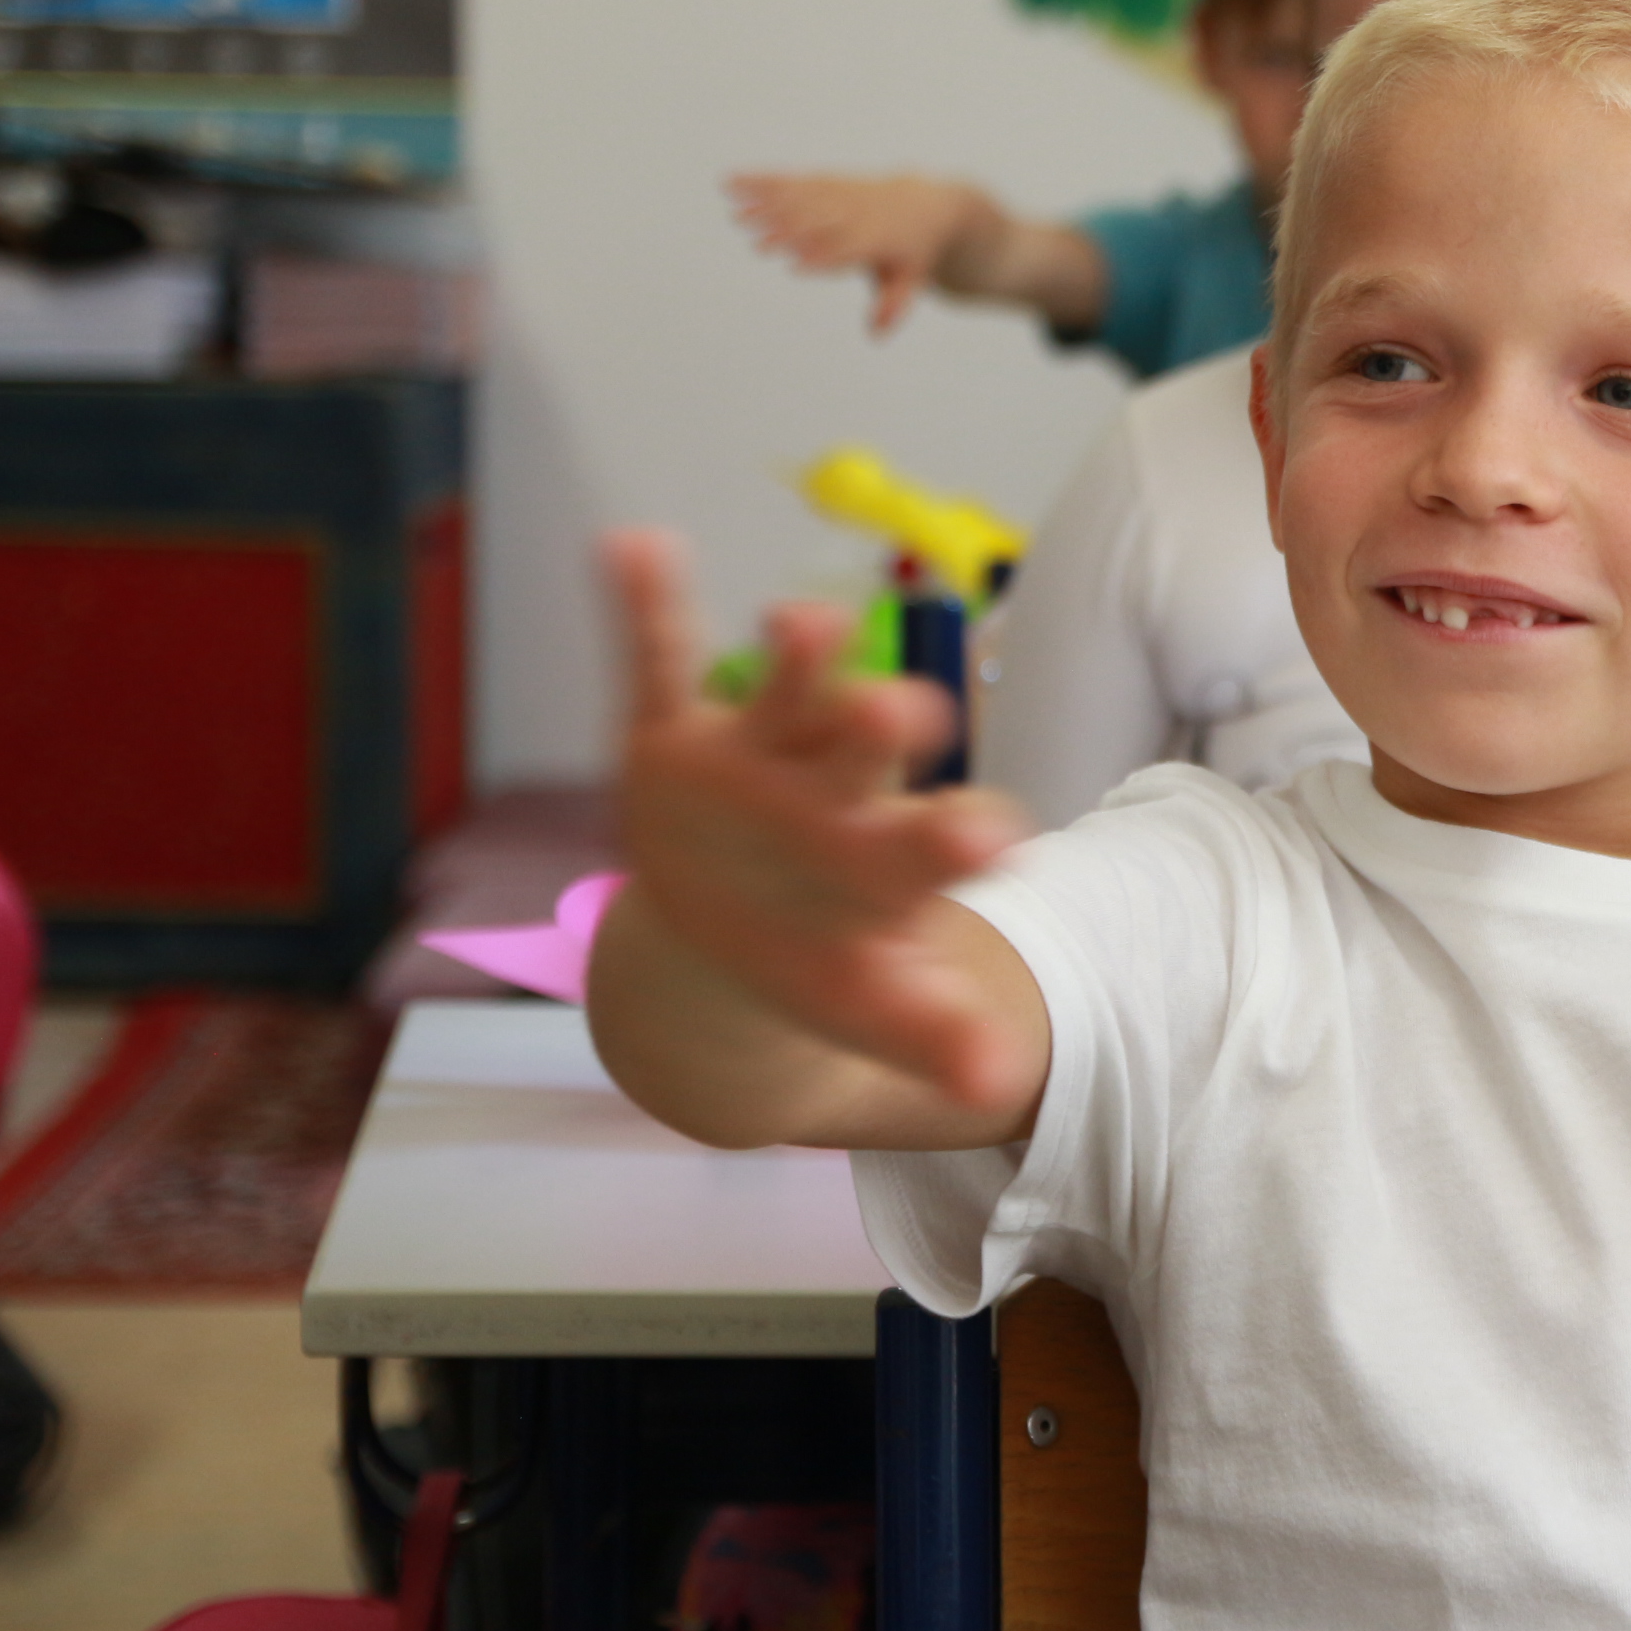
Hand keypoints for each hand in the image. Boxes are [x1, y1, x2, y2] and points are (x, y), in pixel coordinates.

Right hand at [605, 529, 1036, 1114]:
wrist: (738, 932)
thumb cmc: (828, 955)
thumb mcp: (870, 1003)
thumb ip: (930, 1033)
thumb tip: (997, 1084)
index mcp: (886, 856)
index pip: (932, 843)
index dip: (960, 839)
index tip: (1000, 838)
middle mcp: (834, 786)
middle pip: (862, 753)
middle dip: (875, 730)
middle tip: (905, 708)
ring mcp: (757, 751)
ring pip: (782, 693)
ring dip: (790, 657)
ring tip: (796, 621)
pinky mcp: (676, 731)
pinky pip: (661, 657)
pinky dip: (646, 604)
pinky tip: (629, 546)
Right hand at [728, 173, 1001, 334]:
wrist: (925, 205)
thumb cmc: (914, 253)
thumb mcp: (911, 279)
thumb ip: (894, 305)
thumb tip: (876, 336)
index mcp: (880, 237)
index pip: (849, 248)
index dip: (823, 257)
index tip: (795, 267)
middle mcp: (857, 211)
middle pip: (819, 222)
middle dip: (789, 233)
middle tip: (758, 247)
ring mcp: (839, 193)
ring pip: (799, 196)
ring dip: (766, 205)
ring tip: (736, 218)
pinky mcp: (825, 180)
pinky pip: (791, 179)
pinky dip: (760, 180)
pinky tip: (729, 183)